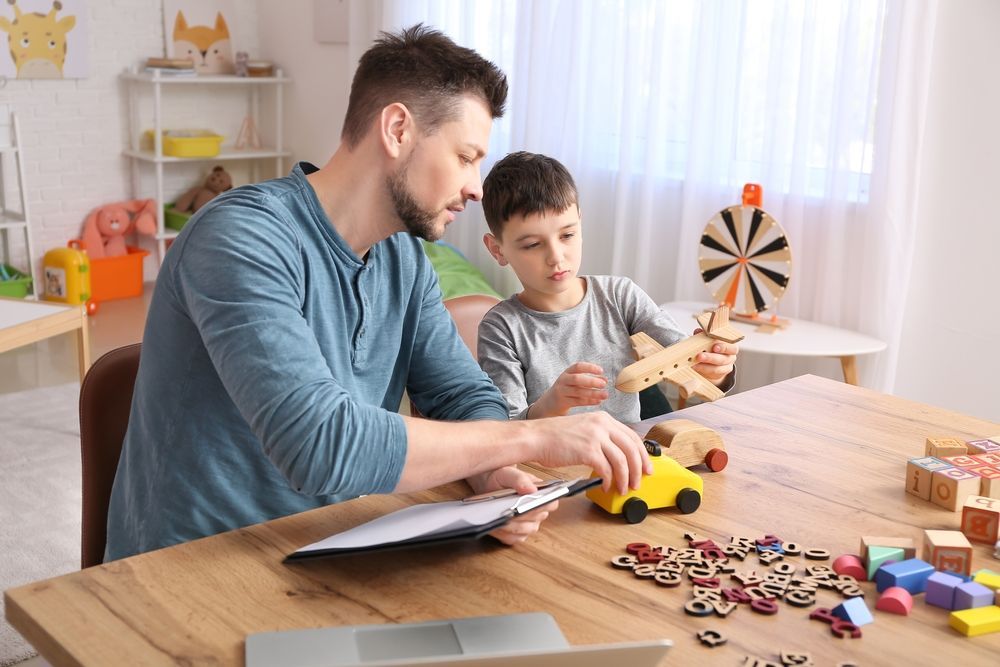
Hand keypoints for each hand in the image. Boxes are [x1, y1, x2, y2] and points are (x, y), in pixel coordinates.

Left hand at [468, 466, 557, 544]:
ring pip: (524, 531)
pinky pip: (512, 539)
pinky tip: (494, 525)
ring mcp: (528, 525)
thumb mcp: (510, 473)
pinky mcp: (515, 534)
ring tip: (499, 519)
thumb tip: (532, 490)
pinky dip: (502, 533)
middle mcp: (537, 512)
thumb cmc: (502, 477)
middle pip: (535, 519)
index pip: (551, 504)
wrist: (487, 484)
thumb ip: (520, 479)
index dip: (543, 506)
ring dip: (511, 526)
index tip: (530, 505)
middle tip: (510, 512)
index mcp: (542, 494)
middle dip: (521, 516)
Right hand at [529, 362, 607, 417]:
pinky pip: (577, 401)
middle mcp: (563, 380)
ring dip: (593, 393)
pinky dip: (589, 401)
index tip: (601, 371)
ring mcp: (561, 391)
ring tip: (605, 395)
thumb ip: (590, 380)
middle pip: (577, 379)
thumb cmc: (567, 390)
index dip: (590, 368)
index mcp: (567, 373)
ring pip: (578, 392)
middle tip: (604, 384)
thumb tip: (605, 380)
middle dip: (591, 381)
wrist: (549, 403)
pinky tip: (598, 401)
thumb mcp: (576, 383)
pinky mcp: (562, 402)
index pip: (578, 366)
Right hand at [530, 411, 651, 494]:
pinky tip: (606, 486)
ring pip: (622, 461)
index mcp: (603, 419)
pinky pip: (607, 469)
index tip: (646, 467)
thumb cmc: (555, 437)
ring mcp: (595, 437)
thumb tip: (617, 456)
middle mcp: (602, 425)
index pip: (632, 436)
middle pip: (632, 449)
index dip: (642, 454)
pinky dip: (609, 481)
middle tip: (639, 482)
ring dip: (626, 478)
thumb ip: (601, 437)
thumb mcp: (584, 428)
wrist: (536, 437)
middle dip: (639, 469)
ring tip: (624, 489)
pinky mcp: (587, 450)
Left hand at [691, 330, 738, 385]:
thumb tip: (698, 331)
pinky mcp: (719, 375)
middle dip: (710, 358)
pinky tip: (694, 367)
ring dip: (704, 366)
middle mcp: (730, 357)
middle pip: (723, 359)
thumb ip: (705, 336)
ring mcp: (726, 367)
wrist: (713, 362)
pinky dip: (702, 371)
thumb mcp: (709, 340)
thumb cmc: (712, 348)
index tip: (714, 347)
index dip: (723, 347)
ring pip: (717, 368)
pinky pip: (711, 374)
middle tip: (700, 356)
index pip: (731, 347)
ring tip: (694, 364)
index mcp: (731, 347)